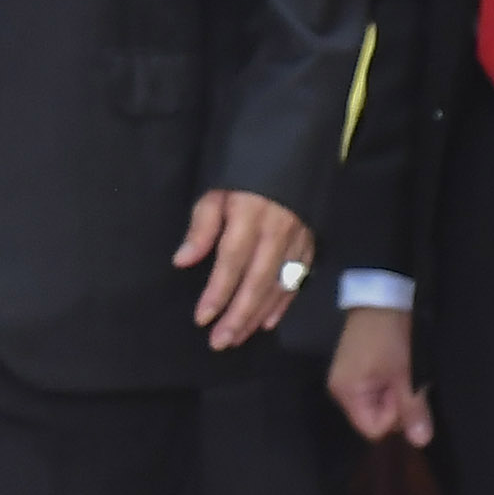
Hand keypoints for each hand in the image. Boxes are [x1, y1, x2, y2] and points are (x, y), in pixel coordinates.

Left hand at [175, 188, 314, 348]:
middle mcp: (277, 233)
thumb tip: (182, 261)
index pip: (231, 262)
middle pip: (257, 281)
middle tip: (220, 342)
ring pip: (278, 286)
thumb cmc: (243, 177)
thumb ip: (201, 227)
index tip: (202, 318)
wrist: (290, 152)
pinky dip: (282, 304)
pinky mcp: (310, 244)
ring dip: (257, 315)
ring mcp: (297, 240)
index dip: (218, 292)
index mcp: (250, 217)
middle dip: (238, 315)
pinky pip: (298, 280)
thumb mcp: (215, 192)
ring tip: (237, 338)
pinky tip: (267, 322)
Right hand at [327, 306, 431, 447]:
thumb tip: (420, 442)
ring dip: (394, 394)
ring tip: (401, 371)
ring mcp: (347, 379)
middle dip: (396, 406)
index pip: (373, 429)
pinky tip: (395, 367)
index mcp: (347, 393)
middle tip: (405, 379)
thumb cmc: (391, 336)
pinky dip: (389, 385)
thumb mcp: (407, 374)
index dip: (395, 418)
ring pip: (377, 405)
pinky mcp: (355, 369)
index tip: (405, 393)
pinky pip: (374, 391)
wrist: (382, 297)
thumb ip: (413, 409)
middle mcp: (340, 390)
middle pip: (374, 418)